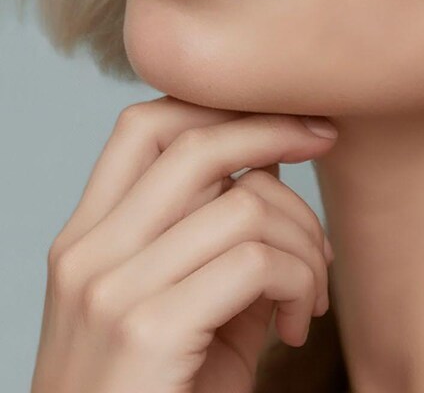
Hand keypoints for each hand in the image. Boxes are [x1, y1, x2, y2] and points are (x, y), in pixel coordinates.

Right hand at [30, 94, 337, 392]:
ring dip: (304, 237)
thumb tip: (273, 165)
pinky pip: (256, 260)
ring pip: (243, 201)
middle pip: (195, 140)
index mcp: (86, 240)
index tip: (287, 116)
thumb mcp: (184, 310)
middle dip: (276, 128)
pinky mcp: (148, 329)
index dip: (222, 103)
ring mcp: (111, 290)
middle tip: (328, 141)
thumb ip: (217, 239)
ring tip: (312, 290)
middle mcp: (88, 254)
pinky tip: (299, 327)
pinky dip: (301, 282)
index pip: (143, 124)